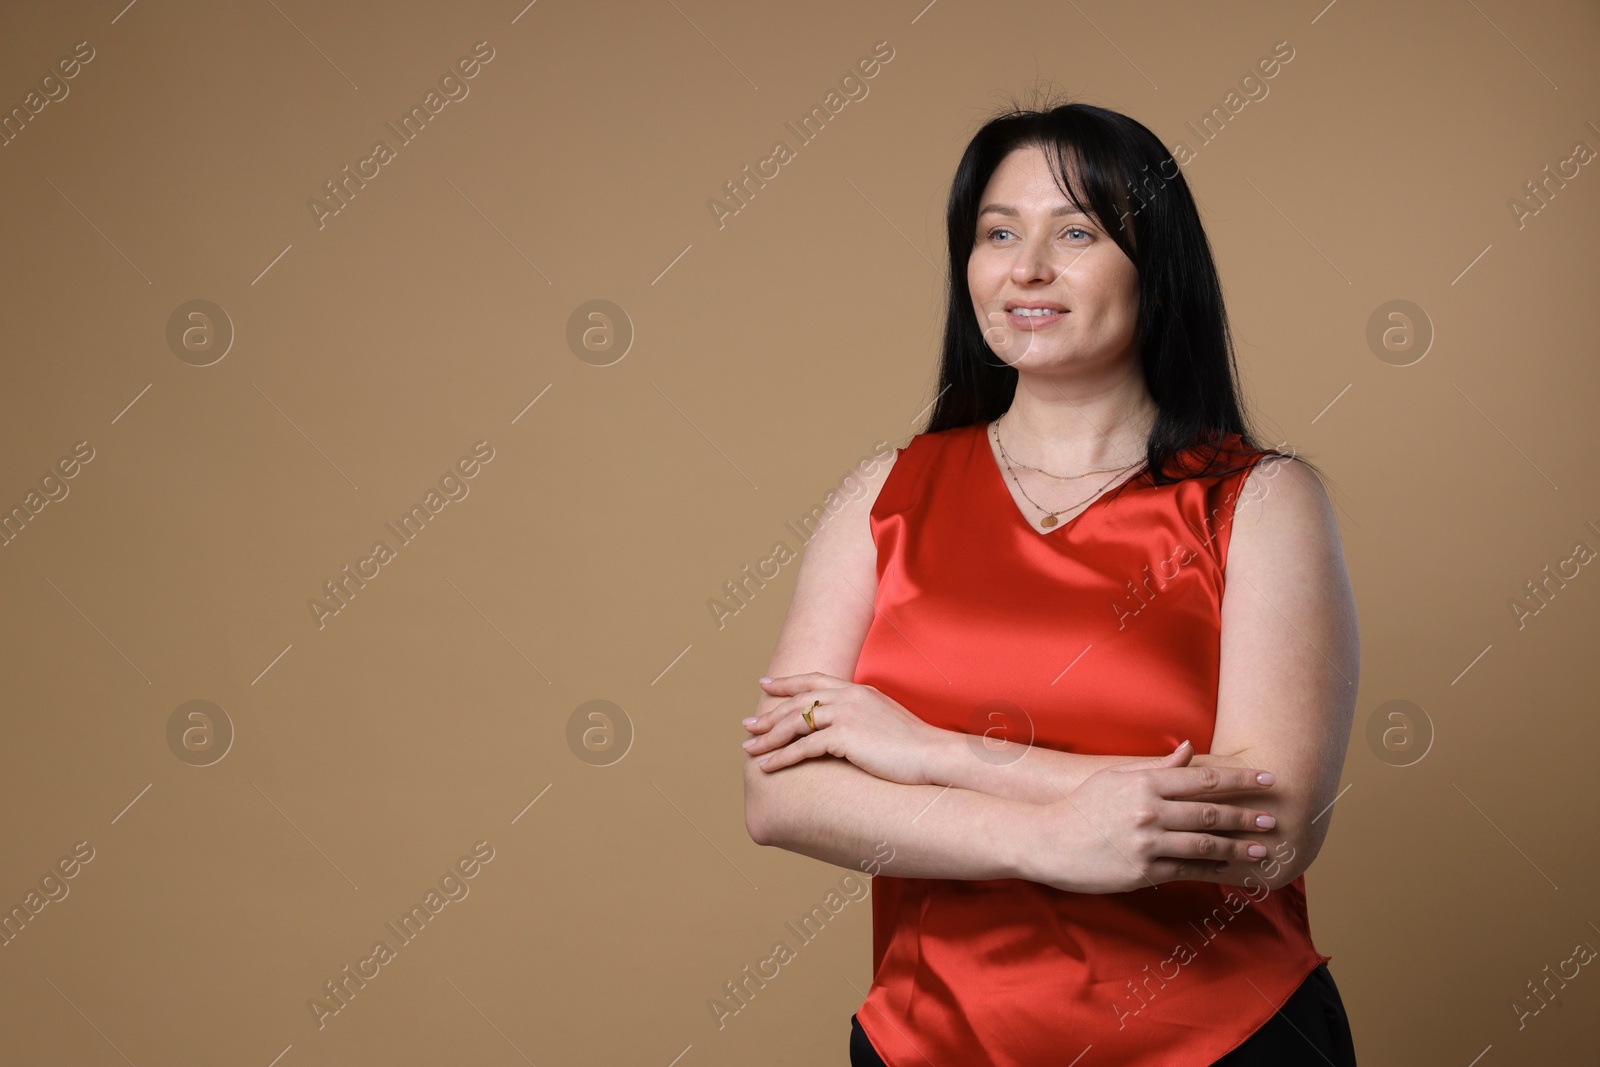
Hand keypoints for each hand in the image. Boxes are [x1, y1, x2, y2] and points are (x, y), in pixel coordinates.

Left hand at [743, 672, 943, 785]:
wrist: (934, 754)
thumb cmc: (915, 746)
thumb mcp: (886, 720)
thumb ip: (864, 716)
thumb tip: (850, 729)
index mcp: (858, 690)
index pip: (814, 681)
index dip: (787, 683)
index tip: (766, 685)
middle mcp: (848, 697)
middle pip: (797, 702)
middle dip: (769, 716)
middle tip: (748, 726)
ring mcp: (846, 714)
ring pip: (795, 723)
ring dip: (768, 738)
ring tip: (749, 751)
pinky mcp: (845, 736)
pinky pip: (803, 747)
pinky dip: (782, 757)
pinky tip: (768, 767)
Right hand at [1020, 742, 1279, 893]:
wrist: (1046, 840)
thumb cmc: (1081, 807)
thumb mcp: (1115, 778)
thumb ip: (1156, 766)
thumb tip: (1189, 749)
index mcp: (1144, 784)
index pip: (1204, 780)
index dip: (1240, 781)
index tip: (1267, 780)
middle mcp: (1149, 811)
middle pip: (1211, 813)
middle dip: (1246, 816)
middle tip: (1273, 818)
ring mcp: (1147, 843)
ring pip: (1205, 846)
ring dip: (1239, 847)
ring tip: (1263, 849)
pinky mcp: (1143, 872)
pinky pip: (1187, 871)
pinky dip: (1212, 870)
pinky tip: (1230, 870)